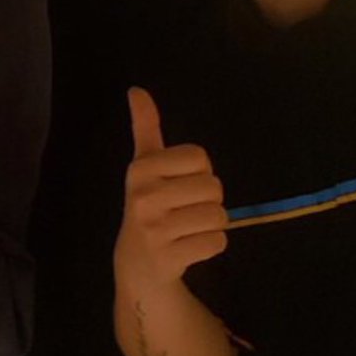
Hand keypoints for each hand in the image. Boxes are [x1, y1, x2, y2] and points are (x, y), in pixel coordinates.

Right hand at [114, 87, 227, 289]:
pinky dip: (211, 246)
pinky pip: (217, 242)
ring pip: (219, 215)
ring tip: (187, 230)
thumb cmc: (148, 206)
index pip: (200, 157)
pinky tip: (189, 247)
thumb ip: (146, 127)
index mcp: (140, 168)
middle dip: (208, 200)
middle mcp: (143, 196)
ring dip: (212, 224)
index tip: (178, 184)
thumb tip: (136, 89)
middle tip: (184, 211)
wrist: (137, 266)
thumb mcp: (144, 165)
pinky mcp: (169, 258)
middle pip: (213, 186)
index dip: (198, 171)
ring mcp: (154, 229)